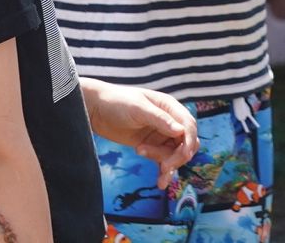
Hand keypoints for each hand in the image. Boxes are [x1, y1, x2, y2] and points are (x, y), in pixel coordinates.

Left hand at [81, 79, 198, 183]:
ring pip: (174, 154)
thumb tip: (180, 131)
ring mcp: (160, 135)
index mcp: (169, 107)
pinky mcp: (151, 147)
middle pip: (185, 142)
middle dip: (178, 156)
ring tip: (157, 172)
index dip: (189, 140)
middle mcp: (169, 122)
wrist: (96, 110)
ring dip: (167, 164)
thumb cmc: (117, 102)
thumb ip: (160, 119)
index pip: (188, 125)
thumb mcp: (139, 108)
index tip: (184, 155)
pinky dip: (163, 172)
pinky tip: (160, 183)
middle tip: (165, 166)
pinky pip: (163, 161)